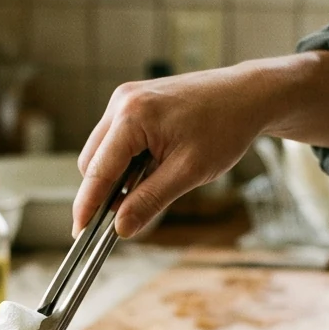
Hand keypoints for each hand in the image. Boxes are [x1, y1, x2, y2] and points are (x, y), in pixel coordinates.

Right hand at [73, 52, 328, 237]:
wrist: (248, 95)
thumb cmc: (225, 128)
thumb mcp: (188, 172)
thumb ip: (150, 201)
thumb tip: (121, 228)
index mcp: (132, 116)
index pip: (97, 170)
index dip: (87, 206)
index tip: (80, 234)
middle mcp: (122, 102)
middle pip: (91, 161)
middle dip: (104, 191)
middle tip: (128, 215)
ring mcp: (125, 98)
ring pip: (101, 151)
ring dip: (116, 175)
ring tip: (154, 182)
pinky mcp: (133, 101)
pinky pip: (116, 139)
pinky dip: (126, 160)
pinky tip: (153, 166)